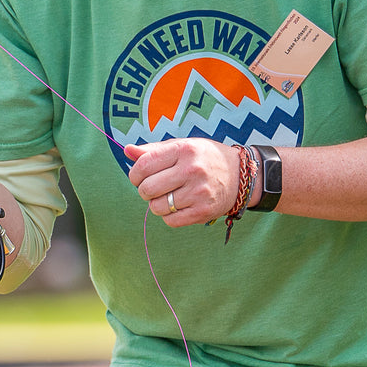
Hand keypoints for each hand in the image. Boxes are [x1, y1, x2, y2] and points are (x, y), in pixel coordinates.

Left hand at [126, 138, 240, 227]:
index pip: (144, 165)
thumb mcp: (182, 146)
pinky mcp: (203, 211)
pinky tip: (178, 205)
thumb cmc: (204, 158)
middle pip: (147, 189)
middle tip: (155, 187)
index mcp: (184, 149)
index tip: (138, 176)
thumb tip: (127, 150)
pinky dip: (168, 215)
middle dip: (145, 190)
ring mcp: (198, 192)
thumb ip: (154, 150)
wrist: (240, 175)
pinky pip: (170, 220)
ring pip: (157, 207)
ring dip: (156, 204)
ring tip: (167, 196)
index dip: (134, 174)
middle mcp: (192, 170)